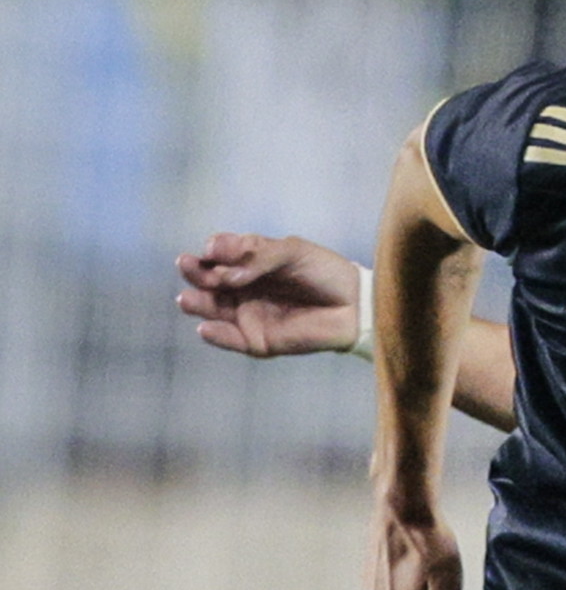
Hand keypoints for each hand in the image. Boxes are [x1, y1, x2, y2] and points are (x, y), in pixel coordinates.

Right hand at [176, 232, 362, 355]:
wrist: (354, 304)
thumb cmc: (324, 271)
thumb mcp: (291, 251)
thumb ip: (257, 256)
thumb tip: (223, 271)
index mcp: (248, 262)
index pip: (218, 255)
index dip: (212, 251)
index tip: (213, 249)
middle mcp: (242, 287)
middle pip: (207, 281)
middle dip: (195, 273)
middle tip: (189, 267)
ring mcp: (248, 314)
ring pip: (211, 310)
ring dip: (196, 304)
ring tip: (187, 299)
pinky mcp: (258, 340)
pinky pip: (230, 339)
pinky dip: (216, 336)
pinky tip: (205, 328)